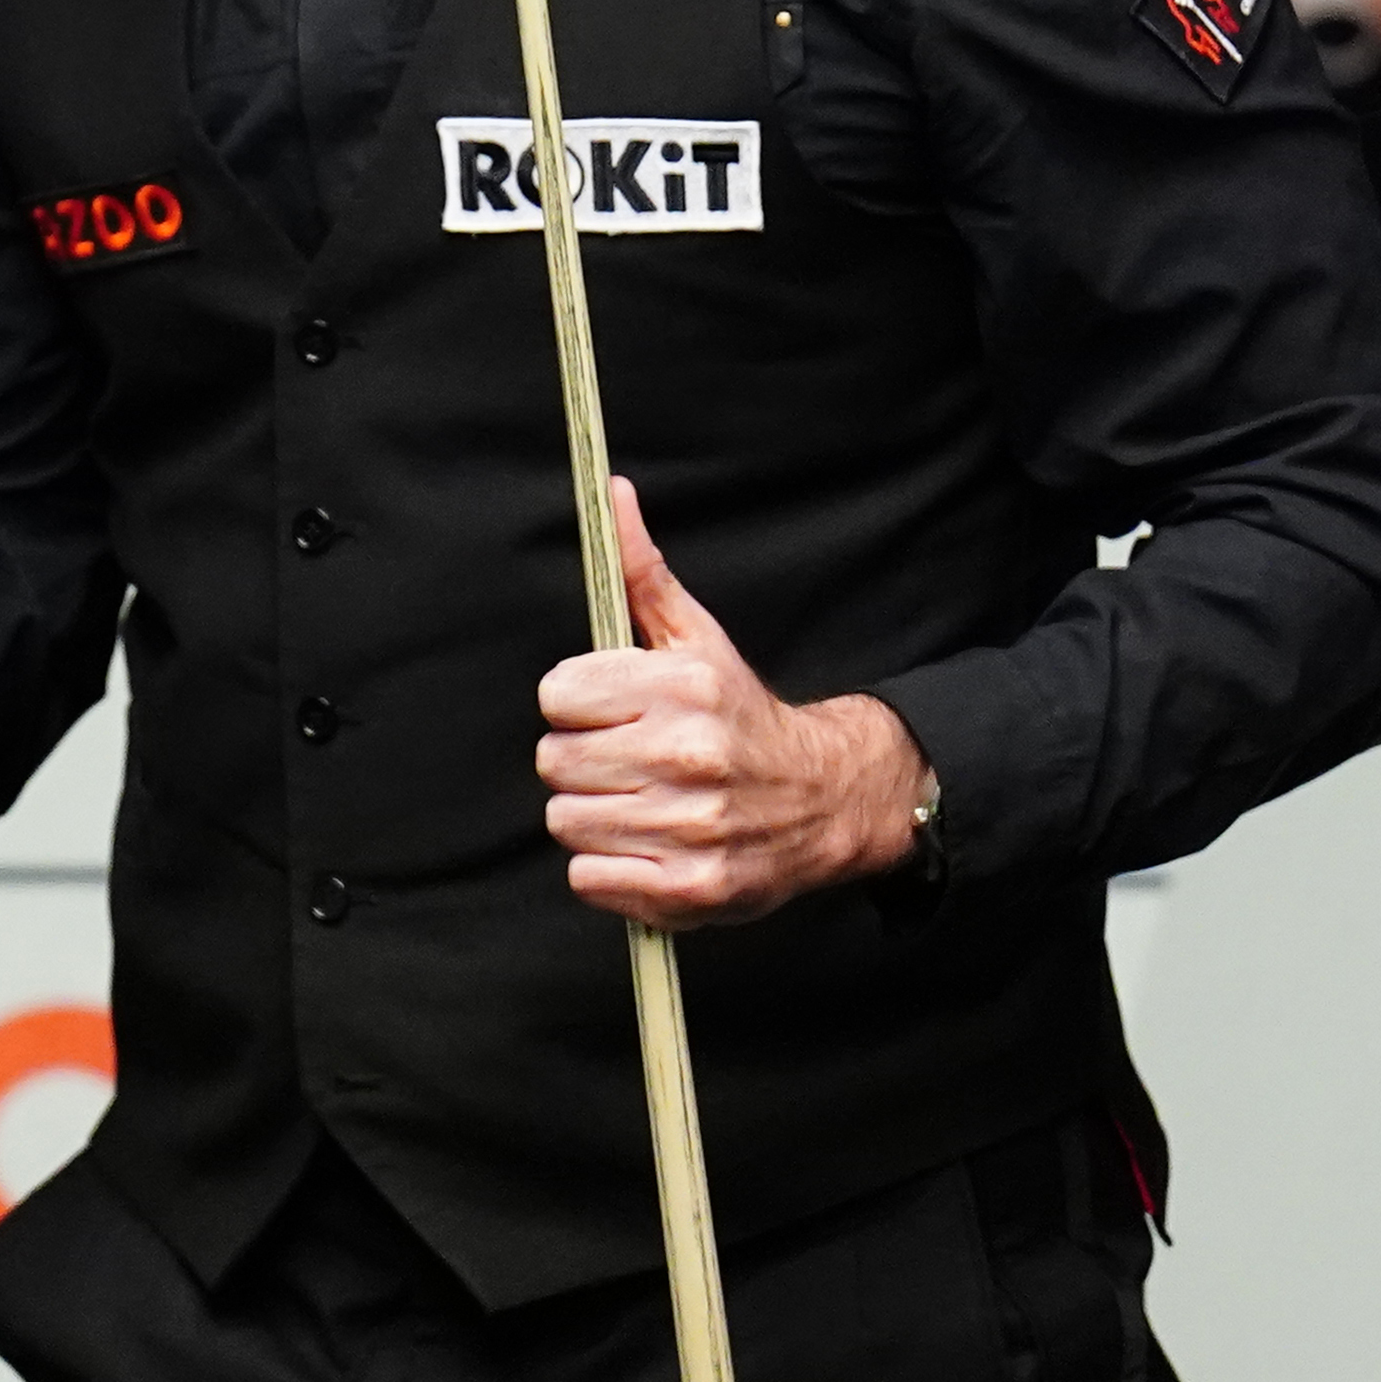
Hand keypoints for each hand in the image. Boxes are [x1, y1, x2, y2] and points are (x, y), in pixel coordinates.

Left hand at [537, 481, 929, 930]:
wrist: (826, 800)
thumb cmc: (740, 714)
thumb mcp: (696, 636)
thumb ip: (640, 571)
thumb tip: (610, 493)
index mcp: (683, 689)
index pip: (556, 695)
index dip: (575, 703)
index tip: (607, 709)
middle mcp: (688, 757)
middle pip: (554, 761)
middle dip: (582, 759)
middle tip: (626, 759)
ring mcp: (691, 827)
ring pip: (566, 821)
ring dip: (592, 815)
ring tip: (638, 801)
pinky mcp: (692, 888)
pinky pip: (588, 879)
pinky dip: (606, 869)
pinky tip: (645, 843)